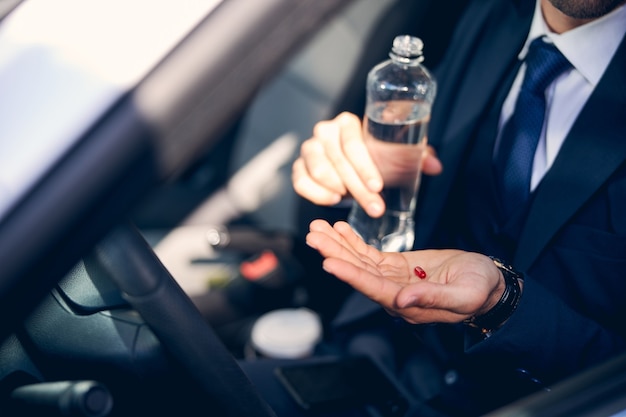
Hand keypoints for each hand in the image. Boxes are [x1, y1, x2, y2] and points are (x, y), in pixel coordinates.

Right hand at [292, 112, 441, 217]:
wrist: (353, 163)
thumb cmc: (377, 156)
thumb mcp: (398, 153)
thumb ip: (417, 155)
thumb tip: (435, 165)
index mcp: (347, 122)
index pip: (352, 140)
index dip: (364, 164)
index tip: (378, 186)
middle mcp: (325, 132)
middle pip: (336, 158)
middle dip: (357, 186)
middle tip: (375, 206)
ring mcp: (309, 149)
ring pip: (316, 168)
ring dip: (335, 188)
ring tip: (350, 201)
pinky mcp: (300, 168)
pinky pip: (300, 180)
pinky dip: (314, 192)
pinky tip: (331, 200)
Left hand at [305, 219, 504, 324]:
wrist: (489, 283)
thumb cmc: (480, 290)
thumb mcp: (464, 295)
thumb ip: (433, 298)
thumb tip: (402, 301)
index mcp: (408, 305)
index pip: (374, 289)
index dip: (351, 275)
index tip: (329, 263)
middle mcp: (395, 294)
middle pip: (359, 273)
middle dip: (335, 254)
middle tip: (313, 236)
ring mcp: (394, 279)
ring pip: (360, 261)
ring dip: (338, 245)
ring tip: (318, 229)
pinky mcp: (397, 266)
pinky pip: (370, 254)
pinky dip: (354, 241)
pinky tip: (340, 229)